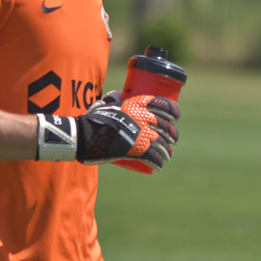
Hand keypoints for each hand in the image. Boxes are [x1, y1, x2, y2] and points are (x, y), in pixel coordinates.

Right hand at [35, 94, 179, 168]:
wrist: (84, 136)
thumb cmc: (93, 119)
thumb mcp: (105, 104)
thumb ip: (113, 98)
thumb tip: (118, 95)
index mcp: (137, 103)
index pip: (162, 103)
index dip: (172, 110)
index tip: (176, 116)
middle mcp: (142, 116)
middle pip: (164, 125)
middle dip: (172, 133)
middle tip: (173, 139)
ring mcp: (141, 133)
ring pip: (161, 143)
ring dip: (167, 151)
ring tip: (168, 155)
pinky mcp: (137, 149)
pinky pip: (153, 157)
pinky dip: (158, 162)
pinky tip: (160, 165)